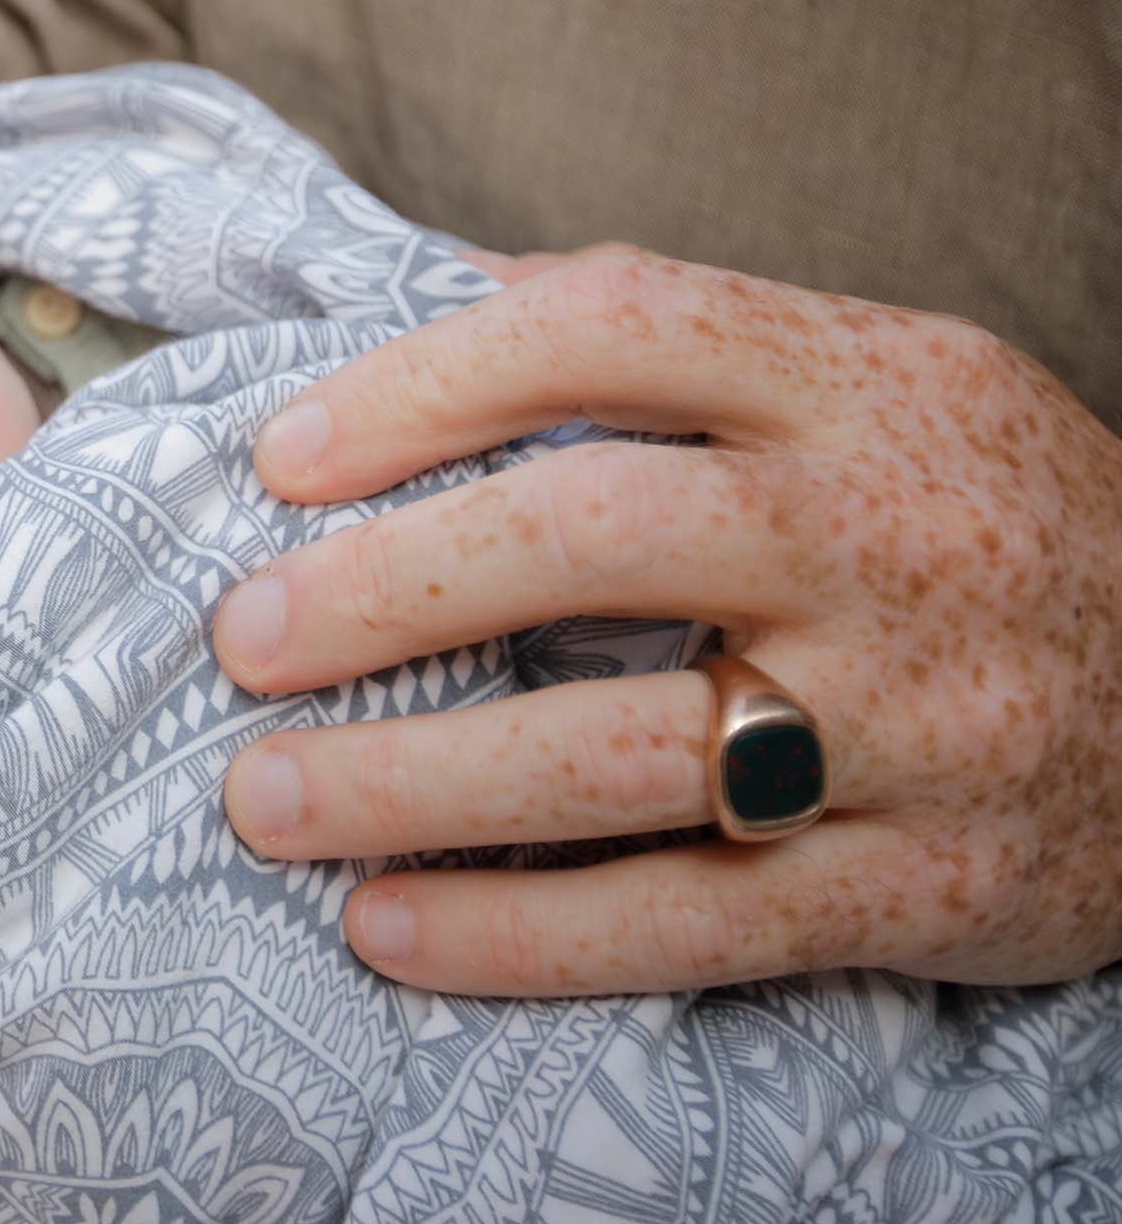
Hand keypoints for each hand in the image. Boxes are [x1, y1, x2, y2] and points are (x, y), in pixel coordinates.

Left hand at [211, 242, 1121, 995]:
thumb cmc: (980, 519)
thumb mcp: (875, 381)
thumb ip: (669, 344)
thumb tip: (429, 287)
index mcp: (860, 381)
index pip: (612, 328)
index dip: (426, 380)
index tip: (284, 454)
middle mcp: (884, 539)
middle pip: (595, 536)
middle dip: (391, 585)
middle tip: (243, 638)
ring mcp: (913, 722)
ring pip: (626, 750)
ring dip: (417, 779)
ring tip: (268, 799)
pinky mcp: (923, 888)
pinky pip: (695, 922)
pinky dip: (525, 937)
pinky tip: (390, 930)